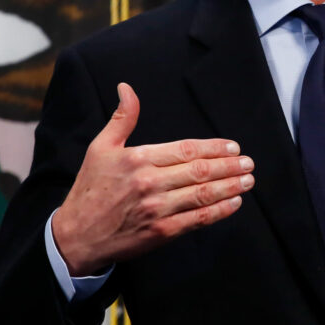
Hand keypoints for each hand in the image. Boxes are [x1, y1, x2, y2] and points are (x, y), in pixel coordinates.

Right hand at [52, 83, 254, 274]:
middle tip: (248, 163)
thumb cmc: (90, 189)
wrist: (76, 237)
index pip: (186, 149)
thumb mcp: (101, 148)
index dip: (214, 148)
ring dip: (230, 186)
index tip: (233, 147)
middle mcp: (150, 183)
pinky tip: (234, 204)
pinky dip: (218, 211)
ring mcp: (157, 210)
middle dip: (229, 166)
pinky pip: (196, 220)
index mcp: (139, 159)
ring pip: (202, 194)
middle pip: (199, 171)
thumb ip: (122, 118)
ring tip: (248, 180)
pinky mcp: (160, 233)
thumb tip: (127, 88)